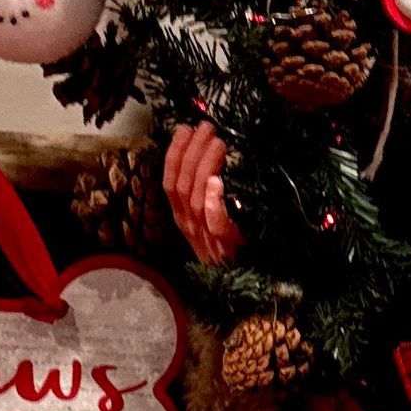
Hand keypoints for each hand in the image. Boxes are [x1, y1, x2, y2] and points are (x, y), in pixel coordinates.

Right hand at [163, 122, 241, 265]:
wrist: (241, 283)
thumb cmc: (230, 247)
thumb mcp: (211, 219)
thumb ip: (206, 195)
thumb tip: (208, 160)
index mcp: (182, 217)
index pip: (170, 180)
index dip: (175, 153)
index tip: (184, 128)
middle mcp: (188, 225)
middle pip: (181, 184)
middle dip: (191, 151)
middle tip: (206, 127)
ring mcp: (204, 236)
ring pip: (195, 197)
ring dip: (204, 165)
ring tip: (217, 142)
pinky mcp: (226, 245)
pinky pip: (215, 223)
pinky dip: (213, 202)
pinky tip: (217, 182)